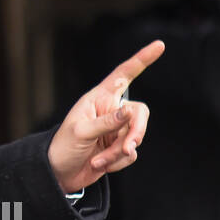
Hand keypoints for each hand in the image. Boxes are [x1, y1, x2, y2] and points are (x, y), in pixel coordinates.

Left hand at [47, 40, 164, 192]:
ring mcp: (117, 129)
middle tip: (128, 148)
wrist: (60, 173)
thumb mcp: (81, 132)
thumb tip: (130, 110)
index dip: (142, 60)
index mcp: (98, 98)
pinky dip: (118, 162)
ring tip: (99, 161)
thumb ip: (107, 122)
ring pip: (136, 136)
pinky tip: (100, 165)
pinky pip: (131, 153)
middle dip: (136, 131)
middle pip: (139, 112)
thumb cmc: (63, 147)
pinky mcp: (120, 147)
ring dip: (119, 152)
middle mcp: (111, 110)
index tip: (159, 45)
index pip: (123, 75)